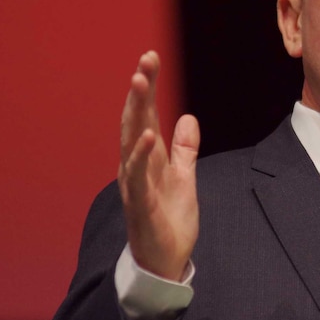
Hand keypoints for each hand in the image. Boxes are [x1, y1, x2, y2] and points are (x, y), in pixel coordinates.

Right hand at [117, 51, 199, 280]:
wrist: (164, 261)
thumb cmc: (169, 219)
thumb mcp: (185, 178)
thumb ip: (185, 149)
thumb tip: (188, 118)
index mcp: (147, 157)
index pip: (146, 114)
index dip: (149, 87)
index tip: (152, 57)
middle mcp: (135, 165)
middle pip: (135, 119)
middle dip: (140, 89)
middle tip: (145, 59)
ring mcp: (135, 183)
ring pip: (131, 140)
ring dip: (136, 110)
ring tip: (140, 82)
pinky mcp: (141, 203)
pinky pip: (138, 175)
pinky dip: (141, 153)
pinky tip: (149, 134)